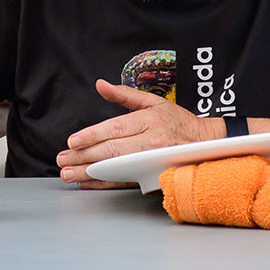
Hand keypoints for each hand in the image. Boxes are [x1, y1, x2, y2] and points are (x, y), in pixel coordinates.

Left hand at [56, 79, 223, 188]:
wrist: (206, 143)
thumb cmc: (178, 122)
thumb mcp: (153, 101)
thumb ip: (125, 95)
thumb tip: (101, 85)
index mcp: (150, 120)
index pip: (115, 128)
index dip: (92, 135)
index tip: (73, 140)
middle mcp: (152, 141)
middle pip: (112, 150)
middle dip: (84, 156)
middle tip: (63, 158)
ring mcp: (153, 161)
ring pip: (116, 168)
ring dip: (89, 172)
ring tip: (68, 173)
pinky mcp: (154, 176)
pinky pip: (125, 182)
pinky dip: (104, 184)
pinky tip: (87, 182)